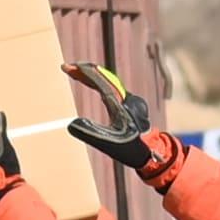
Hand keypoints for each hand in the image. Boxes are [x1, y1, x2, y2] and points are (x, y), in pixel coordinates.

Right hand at [70, 63, 176, 177]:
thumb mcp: (109, 143)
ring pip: (108, 81)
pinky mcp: (129, 103)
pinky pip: (111, 86)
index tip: (67, 67)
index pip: (99, 81)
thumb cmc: (132, 149)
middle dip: (84, 71)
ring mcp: (129, 99)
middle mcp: (126, 97)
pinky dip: (98, 82)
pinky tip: (90, 82)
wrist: (153, 152)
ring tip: (74, 72)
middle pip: (103, 77)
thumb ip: (90, 133)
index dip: (82, 73)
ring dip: (91, 75)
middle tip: (67, 67)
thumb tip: (71, 124)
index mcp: (121, 104)